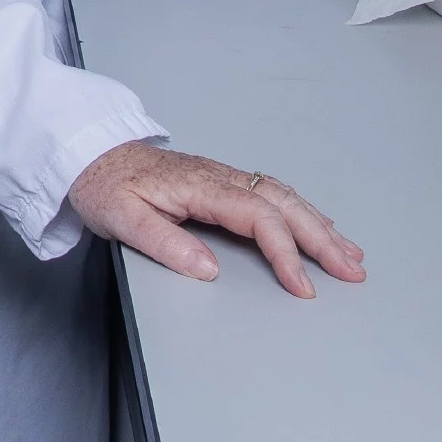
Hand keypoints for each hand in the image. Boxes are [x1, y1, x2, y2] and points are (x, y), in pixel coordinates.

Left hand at [65, 141, 365, 297]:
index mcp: (201, 186)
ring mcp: (224, 177)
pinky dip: (304, 213)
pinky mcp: (222, 182)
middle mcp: (220, 177)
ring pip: (286, 198)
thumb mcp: (122, 218)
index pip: (258, 218)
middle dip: (322, 239)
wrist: (89, 155)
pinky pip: (274, 195)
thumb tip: (208, 268)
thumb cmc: (104, 185)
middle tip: (352, 272)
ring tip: (350, 255)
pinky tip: (319, 227)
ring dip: (321, 226)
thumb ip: (164, 243)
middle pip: (284, 205)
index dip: (285, 253)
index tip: (301, 285)